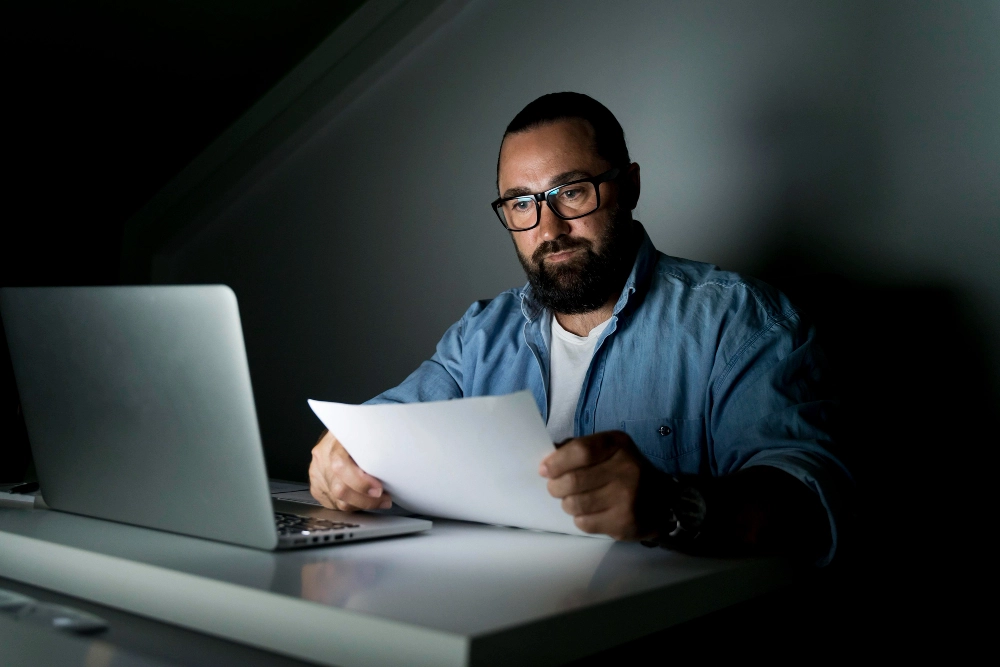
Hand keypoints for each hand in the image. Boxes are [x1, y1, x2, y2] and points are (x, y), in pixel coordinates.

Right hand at [309, 430, 391, 511]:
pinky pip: (333, 504)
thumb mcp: (364, 433)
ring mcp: (317, 473)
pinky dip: (351, 505)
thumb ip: (373, 446)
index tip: (379, 488)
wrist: (336, 435)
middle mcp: (323, 459)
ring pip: (338, 500)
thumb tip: (394, 459)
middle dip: (366, 499)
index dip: (360, 482)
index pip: (342, 466)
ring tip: (378, 500)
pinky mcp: (316, 487)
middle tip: (384, 499)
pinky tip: (361, 500)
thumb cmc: (356, 435)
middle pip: (340, 489)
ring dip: (361, 504)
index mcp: (335, 442)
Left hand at [539, 430, 663, 540]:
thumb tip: (546, 462)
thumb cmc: (621, 471)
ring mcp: (628, 497)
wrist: (660, 500)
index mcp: (618, 444)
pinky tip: (591, 513)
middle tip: (556, 489)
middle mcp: (627, 468)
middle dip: (556, 487)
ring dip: (567, 504)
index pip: (580, 451)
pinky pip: (585, 523)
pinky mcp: (625, 522)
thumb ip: (576, 450)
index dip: (557, 462)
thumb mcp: (605, 450)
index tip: (545, 470)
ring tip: (573, 501)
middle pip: (574, 480)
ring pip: (575, 504)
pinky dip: (580, 519)